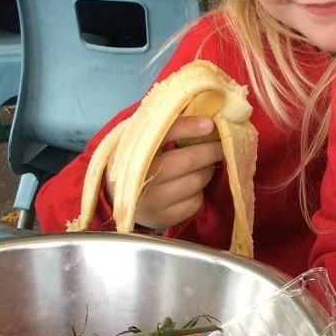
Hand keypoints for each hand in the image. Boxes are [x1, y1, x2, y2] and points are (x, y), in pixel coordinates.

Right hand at [104, 115, 223, 230]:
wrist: (113, 197)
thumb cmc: (134, 160)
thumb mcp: (139, 138)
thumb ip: (163, 126)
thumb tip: (201, 116)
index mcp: (133, 152)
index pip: (165, 135)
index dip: (188, 128)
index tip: (210, 124)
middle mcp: (143, 179)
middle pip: (189, 160)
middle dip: (211, 150)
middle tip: (222, 144)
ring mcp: (154, 202)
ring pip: (197, 181)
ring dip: (206, 170)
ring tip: (201, 165)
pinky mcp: (164, 219)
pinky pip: (196, 202)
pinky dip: (198, 191)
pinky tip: (188, 186)